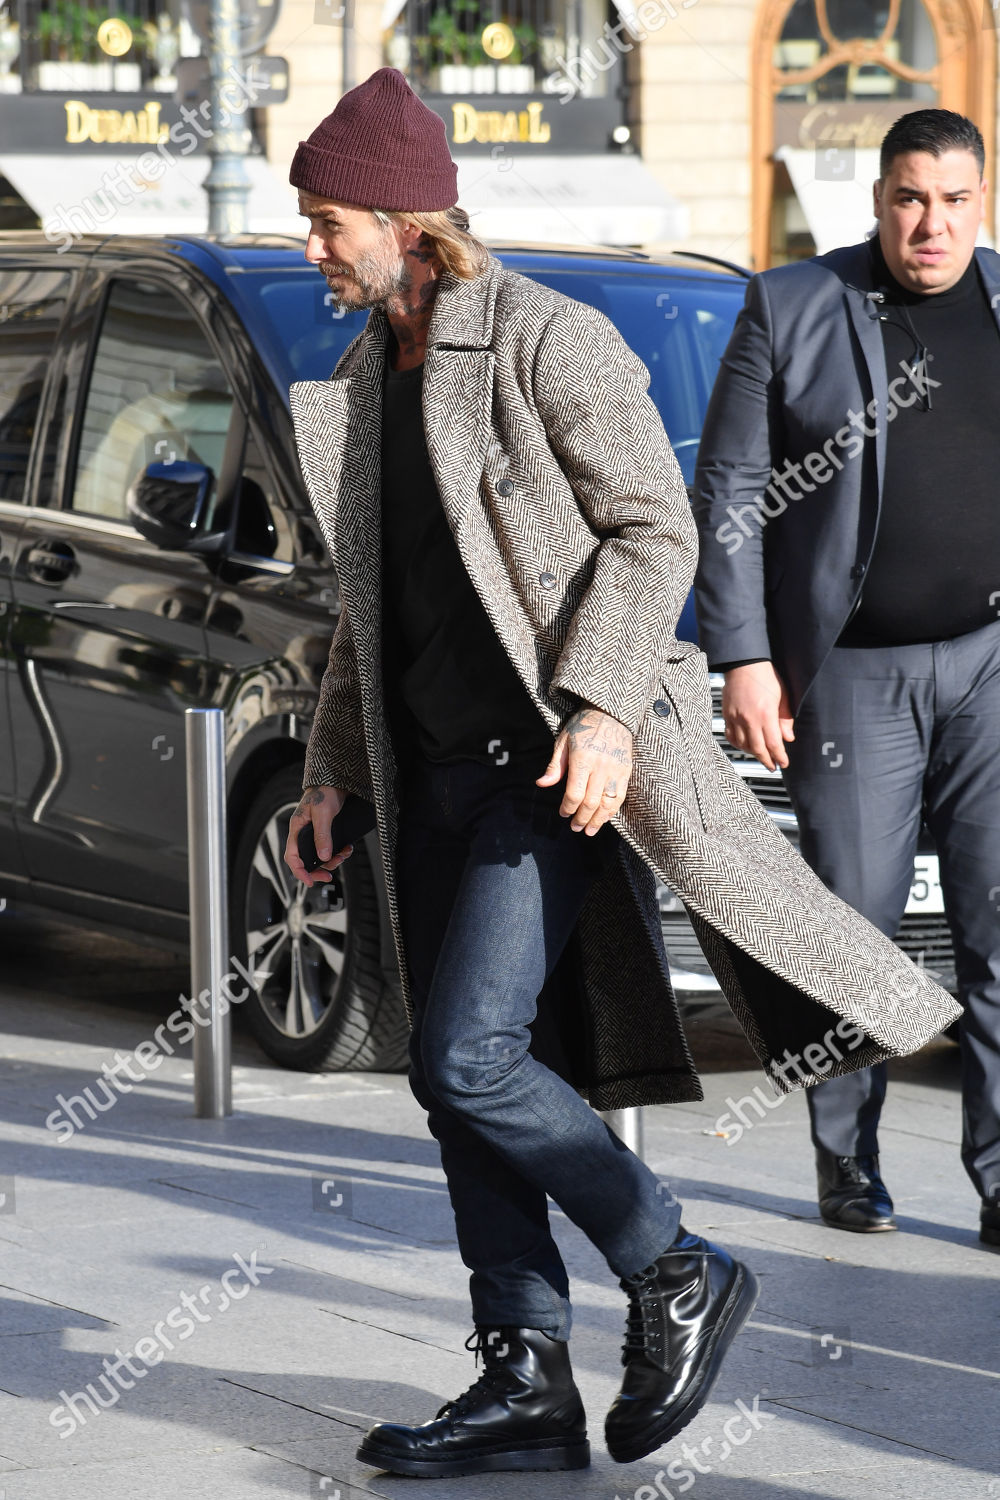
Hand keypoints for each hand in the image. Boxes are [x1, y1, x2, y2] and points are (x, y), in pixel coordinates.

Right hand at [283, 785, 349, 886]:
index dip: (299, 871)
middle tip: (329, 876)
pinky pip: (329, 849)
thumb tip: (323, 857)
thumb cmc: (324, 791)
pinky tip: (346, 849)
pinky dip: (338, 852)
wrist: (336, 781)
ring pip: (319, 856)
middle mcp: (303, 834)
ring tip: (343, 856)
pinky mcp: (325, 833)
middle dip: (317, 870)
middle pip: (305, 860)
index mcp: (297, 829)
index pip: (292, 856)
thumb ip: (322, 835)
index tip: (310, 881)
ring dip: (332, 860)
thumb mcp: (323, 813)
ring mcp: (314, 834)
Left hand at [537, 705, 632, 833]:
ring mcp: (615, 770)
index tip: (563, 813)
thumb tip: (541, 784)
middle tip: (575, 827)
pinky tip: (605, 818)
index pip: (574, 793)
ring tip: (590, 830)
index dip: (567, 808)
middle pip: (590, 802)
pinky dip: (612, 811)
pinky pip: (620, 797)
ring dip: (598, 820)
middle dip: (581, 818)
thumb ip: (555, 766)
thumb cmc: (583, 726)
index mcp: (582, 759)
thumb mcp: (563, 741)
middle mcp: (600, 767)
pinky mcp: (626, 771)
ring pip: (607, 803)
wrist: (611, 713)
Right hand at [722, 662, 794, 770]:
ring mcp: (735, 718)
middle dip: (767, 760)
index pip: (773, 744)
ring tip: (761, 756)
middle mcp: (748, 719)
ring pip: (743, 745)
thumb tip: (788, 738)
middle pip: (757, 749)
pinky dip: (738, 744)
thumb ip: (785, 719)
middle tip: (773, 767)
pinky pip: (730, 736)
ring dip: (753, 753)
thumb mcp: (782, 696)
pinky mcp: (727, 715)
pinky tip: (744, 745)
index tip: (783, 763)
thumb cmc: (765, 676)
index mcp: (765, 714)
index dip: (779, 757)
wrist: (744, 663)